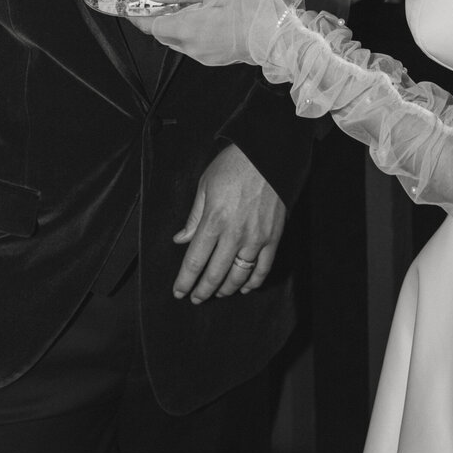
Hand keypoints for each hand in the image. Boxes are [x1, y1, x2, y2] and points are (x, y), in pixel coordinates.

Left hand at [126, 0, 299, 66]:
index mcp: (186, 31)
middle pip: (161, 32)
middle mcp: (192, 48)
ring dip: (175, 21)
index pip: (147, 24)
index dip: (133, 12)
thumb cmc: (255, 5)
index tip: (122, 1)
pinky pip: (194, 42)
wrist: (289, 33)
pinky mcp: (219, 57)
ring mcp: (206, 56)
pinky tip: (204, 12)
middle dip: (155, 15)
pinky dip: (191, 28)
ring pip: (178, 38)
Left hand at [172, 143, 286, 301]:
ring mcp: (256, 237)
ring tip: (217, 293)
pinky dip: (253, 282)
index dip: (185, 280)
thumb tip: (181, 240)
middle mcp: (234, 234)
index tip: (179, 292)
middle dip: (202, 290)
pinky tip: (244, 287)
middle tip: (195, 298)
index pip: (194, 261)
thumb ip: (194, 217)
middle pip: (215, 273)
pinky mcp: (273, 237)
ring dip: (226, 289)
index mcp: (213, 220)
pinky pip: (263, 268)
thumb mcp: (205, 186)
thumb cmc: (233, 165)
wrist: (268, 154)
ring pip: (238, 275)